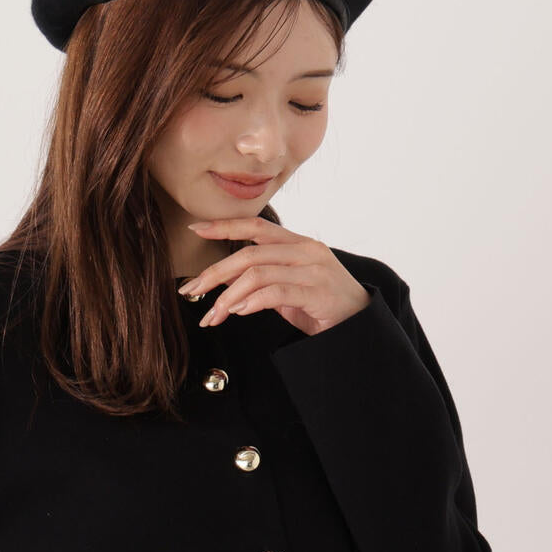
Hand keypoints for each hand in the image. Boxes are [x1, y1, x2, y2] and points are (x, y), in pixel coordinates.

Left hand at [179, 216, 369, 334]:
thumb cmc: (323, 306)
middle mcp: (305, 250)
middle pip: (249, 252)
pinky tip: (237, 312)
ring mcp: (312, 270)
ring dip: (228, 295)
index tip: (196, 229)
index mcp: (297, 243)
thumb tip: (224, 280)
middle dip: (215, 271)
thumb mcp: (287, 289)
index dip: (224, 226)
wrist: (360, 326)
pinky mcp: (317, 292)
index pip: (255, 226)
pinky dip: (250, 302)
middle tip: (191, 289)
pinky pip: (275, 292)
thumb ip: (261, 279)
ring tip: (213, 314)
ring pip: (258, 272)